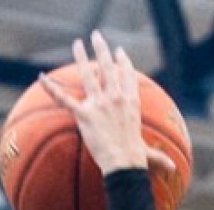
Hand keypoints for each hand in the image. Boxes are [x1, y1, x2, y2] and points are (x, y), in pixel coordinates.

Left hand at [36, 32, 175, 176]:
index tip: (119, 52)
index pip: (128, 76)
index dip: (124, 62)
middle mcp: (116, 98)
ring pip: (89, 74)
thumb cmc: (136, 160)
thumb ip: (158, 158)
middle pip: (109, 68)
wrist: (123, 163)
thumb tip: (172, 169)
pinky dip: (51, 88)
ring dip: (81, 57)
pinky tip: (41, 77)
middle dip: (102, 50)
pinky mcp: (84, 114)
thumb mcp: (149, 155)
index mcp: (131, 103)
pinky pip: (64, 99)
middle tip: (97, 37)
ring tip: (77, 44)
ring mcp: (99, 104)